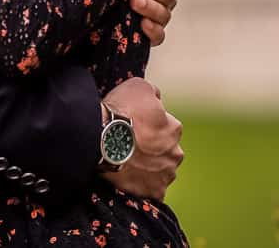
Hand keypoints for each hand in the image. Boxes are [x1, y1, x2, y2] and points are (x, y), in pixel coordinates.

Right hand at [99, 77, 182, 199]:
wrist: (102, 140)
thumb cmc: (121, 111)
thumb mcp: (138, 86)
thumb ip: (153, 93)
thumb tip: (156, 99)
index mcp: (174, 128)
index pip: (166, 126)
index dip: (150, 126)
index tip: (135, 126)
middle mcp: (175, 153)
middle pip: (165, 150)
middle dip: (153, 148)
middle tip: (131, 145)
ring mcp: (165, 175)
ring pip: (160, 171)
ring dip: (149, 167)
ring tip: (127, 162)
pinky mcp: (154, 192)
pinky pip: (151, 189)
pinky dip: (142, 184)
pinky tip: (129, 177)